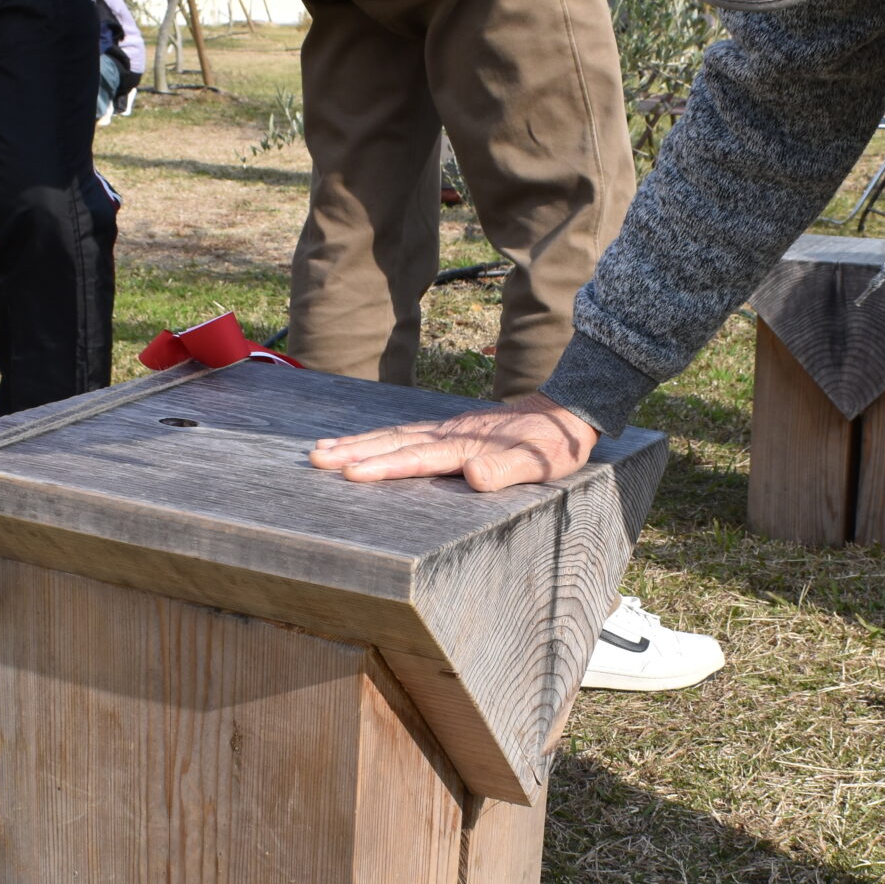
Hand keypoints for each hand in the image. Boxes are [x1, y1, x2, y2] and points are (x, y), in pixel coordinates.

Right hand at [309, 394, 598, 490]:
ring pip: (395, 435)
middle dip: (354, 451)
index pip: (416, 459)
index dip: (383, 467)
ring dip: (359, 443)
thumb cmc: (555, 443)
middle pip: (394, 442)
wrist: (569, 408)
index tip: (350, 474)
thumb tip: (472, 475)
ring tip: (323, 449)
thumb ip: (506, 468)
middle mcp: (450, 435)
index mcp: (464, 447)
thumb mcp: (540, 462)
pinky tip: (367, 443)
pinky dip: (380, 439)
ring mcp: (449, 430)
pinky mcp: (453, 430)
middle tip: (315, 458)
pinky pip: (407, 434)